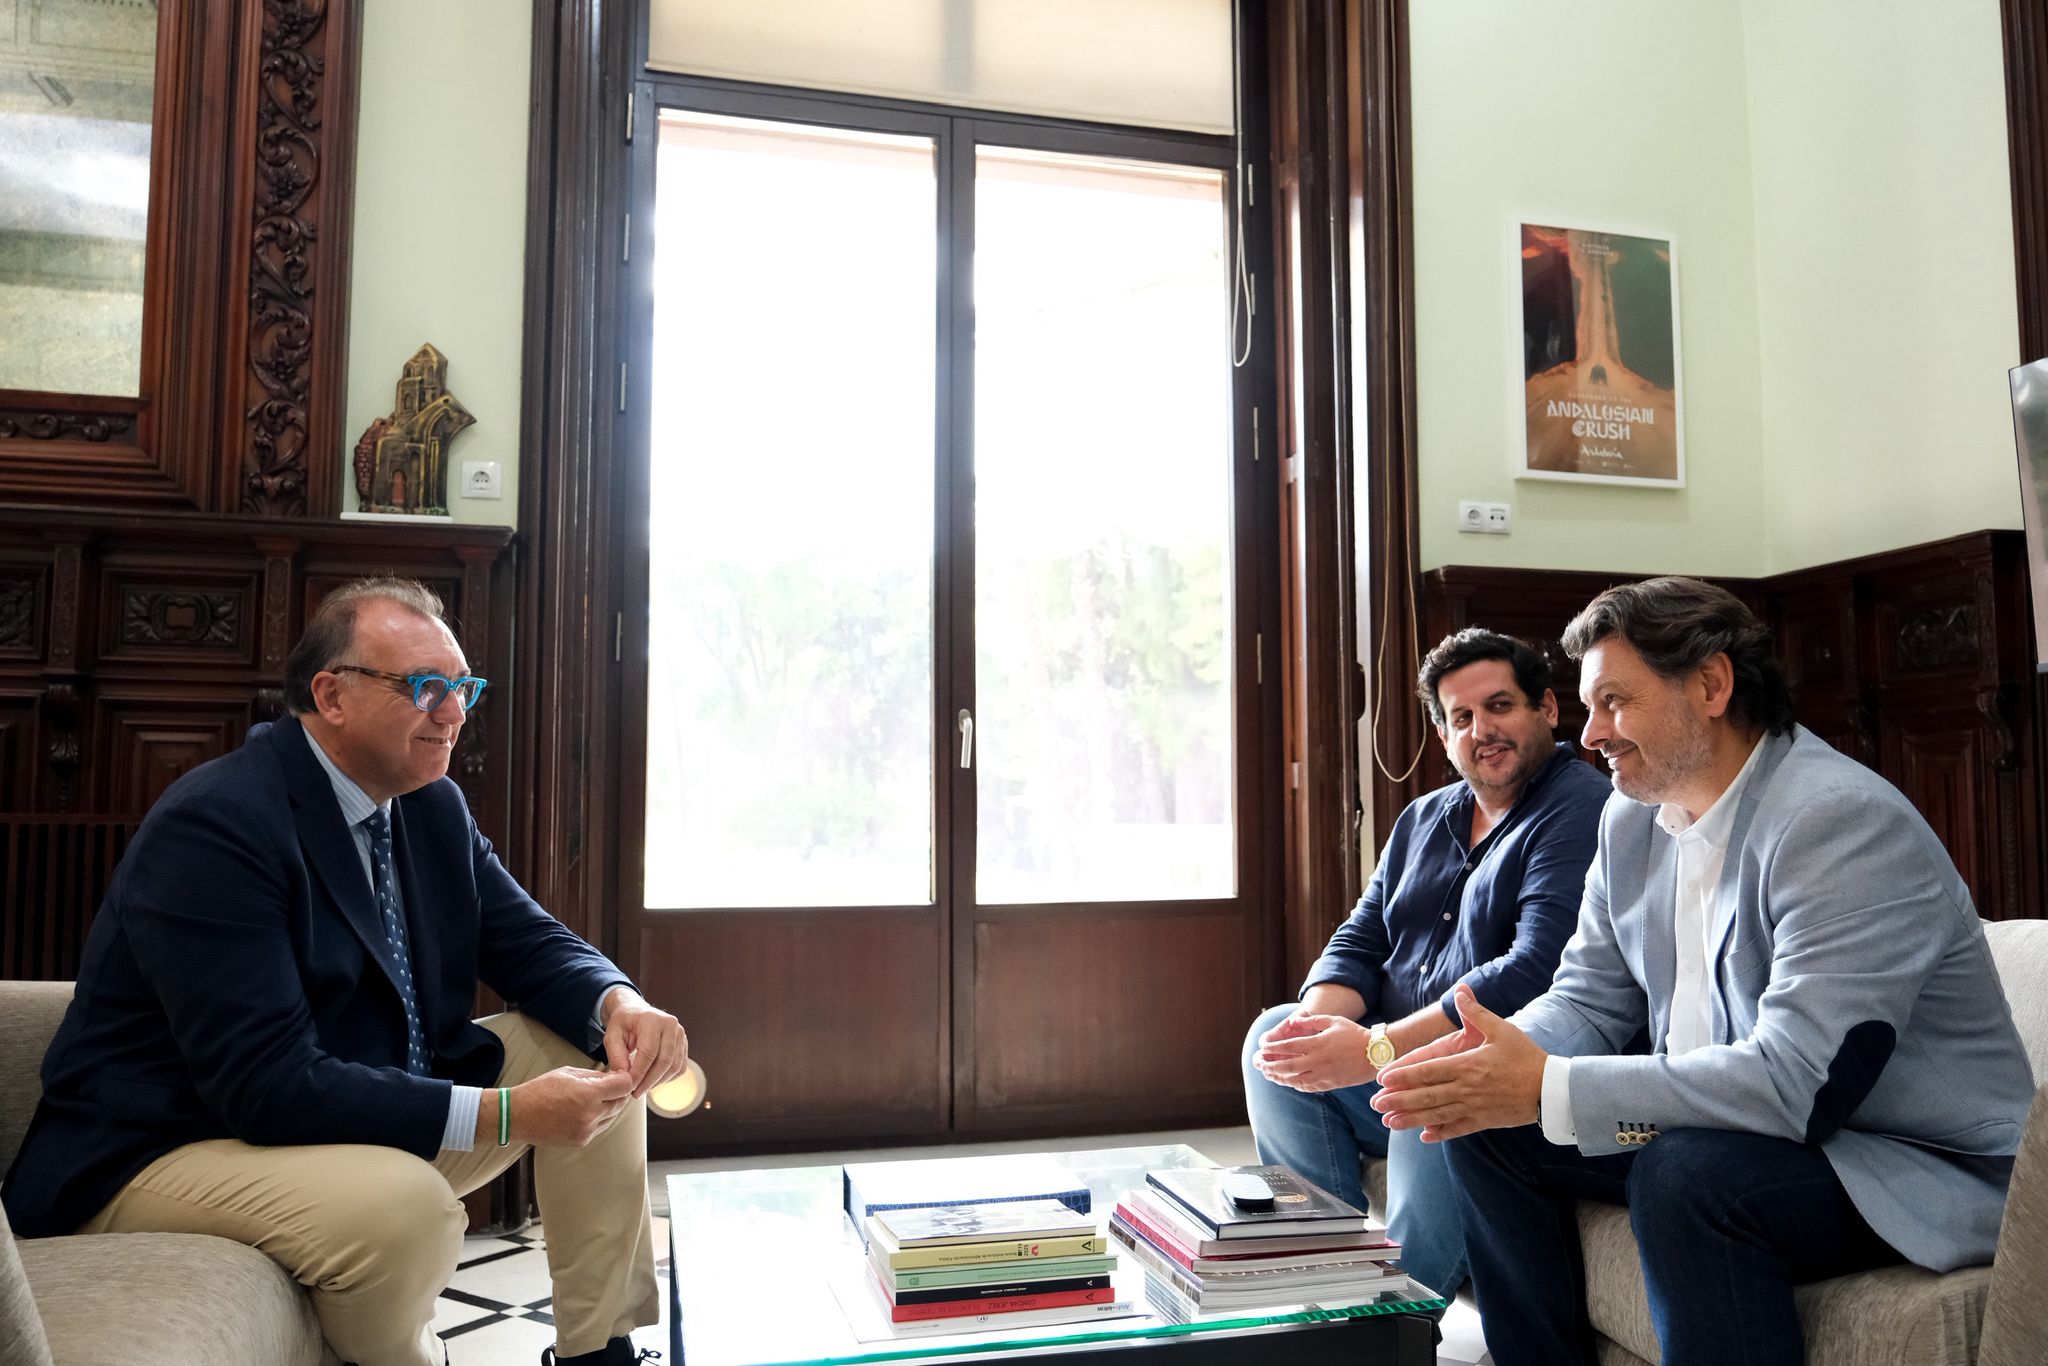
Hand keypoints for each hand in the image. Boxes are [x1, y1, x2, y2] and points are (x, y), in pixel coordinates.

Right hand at [507, 1065, 636, 1146]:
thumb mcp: (569, 1073)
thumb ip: (595, 1076)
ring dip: (609, 1106)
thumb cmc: (540, 1090)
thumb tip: (614, 1076)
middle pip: (621, 1102)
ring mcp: (586, 1131)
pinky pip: (600, 1127)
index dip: (625, 1078)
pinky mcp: (581, 1141)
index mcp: (589, 1094)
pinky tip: (584, 1110)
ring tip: (593, 1098)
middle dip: (618, 1092)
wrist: (517, 1115)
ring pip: (612, 1116)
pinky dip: (598, 1118)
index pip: (624, 1086)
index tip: (620, 1075)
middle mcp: (591, 1115)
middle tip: (610, 1085)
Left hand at [600, 987, 689, 1097]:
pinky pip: (679, 1067)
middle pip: (665, 1061)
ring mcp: (680, 1035)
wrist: (635, 1011)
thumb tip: (626, 1078)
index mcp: (652, 1020)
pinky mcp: (683, 1044)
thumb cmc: (623, 1024)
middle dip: (649, 1081)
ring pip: (674, 1066)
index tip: (629, 1087)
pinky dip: (667, 1078)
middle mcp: (671, 1026)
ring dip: (658, 1082)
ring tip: (642, 1088)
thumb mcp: (611, 1036)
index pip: (649, 1052)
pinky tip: (653, 1080)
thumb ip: (616, 1057)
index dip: (640, 1073)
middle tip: (635, 1093)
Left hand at [1254, 1012, 1373, 1092]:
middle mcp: (1318, 1060)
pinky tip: (1288, 1082)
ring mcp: (1324, 1074)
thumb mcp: (1333, 1021)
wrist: (1376, 1054)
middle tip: (1258, 1064)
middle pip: (1287, 1065)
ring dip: (1279, 1077)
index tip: (1262, 1048)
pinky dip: (1295, 1085)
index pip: (1288, 1047)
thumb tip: (1292, 1022)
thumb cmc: (1355, 1034)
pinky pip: (1308, 1086)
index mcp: (1318, 1043)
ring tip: (1268, 1075)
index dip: (1273, 1048)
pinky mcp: (1330, 1084)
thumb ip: (1311, 1021)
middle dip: (1270, 1065)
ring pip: (1295, 1079)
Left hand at [1370, 984, 1546, 1141]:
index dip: (1403, 1076)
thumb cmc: (1525, 1056)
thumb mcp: (1501, 1029)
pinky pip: (1458, 1129)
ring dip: (1411, 1119)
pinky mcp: (1484, 1121)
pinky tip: (1424, 1137)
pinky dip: (1440, 1133)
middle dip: (1398, 1100)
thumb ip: (1476, 1013)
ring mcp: (1474, 1108)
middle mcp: (1466, 1089)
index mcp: (1467, 1066)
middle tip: (1376, 1105)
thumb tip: (1460, 991)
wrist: (1551, 1089)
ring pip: (1437, 1115)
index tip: (1382, 1079)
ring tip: (1390, 1123)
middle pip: (1426, 1096)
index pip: (1427, 1071)